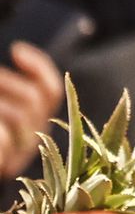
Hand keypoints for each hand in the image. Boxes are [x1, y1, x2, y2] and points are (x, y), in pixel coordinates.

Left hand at [0, 43, 62, 179]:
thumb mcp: (4, 102)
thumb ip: (11, 85)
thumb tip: (17, 51)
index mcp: (35, 122)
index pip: (51, 91)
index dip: (38, 66)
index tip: (16, 49)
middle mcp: (33, 138)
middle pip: (34, 100)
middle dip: (8, 81)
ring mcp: (20, 156)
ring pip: (20, 116)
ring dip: (0, 101)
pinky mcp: (8, 164)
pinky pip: (5, 139)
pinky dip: (0, 131)